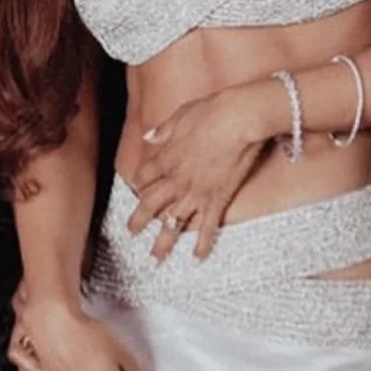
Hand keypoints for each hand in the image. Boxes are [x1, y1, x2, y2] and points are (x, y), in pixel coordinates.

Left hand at [127, 85, 272, 260]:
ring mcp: (196, 192)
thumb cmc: (213, 111)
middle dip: (139, 221)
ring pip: (173, 223)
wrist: (239, 119)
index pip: (144, 177)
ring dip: (162, 243)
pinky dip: (202, 245)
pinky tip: (196, 260)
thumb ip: (164, 129)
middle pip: (150, 205)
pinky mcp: (217, 199)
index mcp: (166, 157)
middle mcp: (176, 179)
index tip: (137, 192)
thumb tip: (149, 136)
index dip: (139, 186)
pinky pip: (207, 228)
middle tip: (131, 234)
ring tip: (155, 260)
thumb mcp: (182, 114)